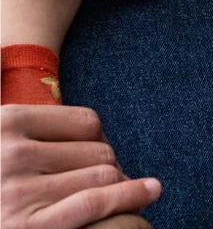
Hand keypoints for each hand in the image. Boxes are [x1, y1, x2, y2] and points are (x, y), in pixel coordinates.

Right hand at [0, 104, 160, 228]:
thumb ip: (4, 94)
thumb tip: (8, 58)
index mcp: (5, 124)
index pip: (86, 122)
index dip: (99, 141)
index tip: (98, 156)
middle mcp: (12, 154)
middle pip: (98, 150)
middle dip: (108, 166)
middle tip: (105, 182)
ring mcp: (18, 193)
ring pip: (102, 175)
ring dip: (117, 185)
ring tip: (117, 194)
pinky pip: (94, 202)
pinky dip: (130, 195)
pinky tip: (150, 191)